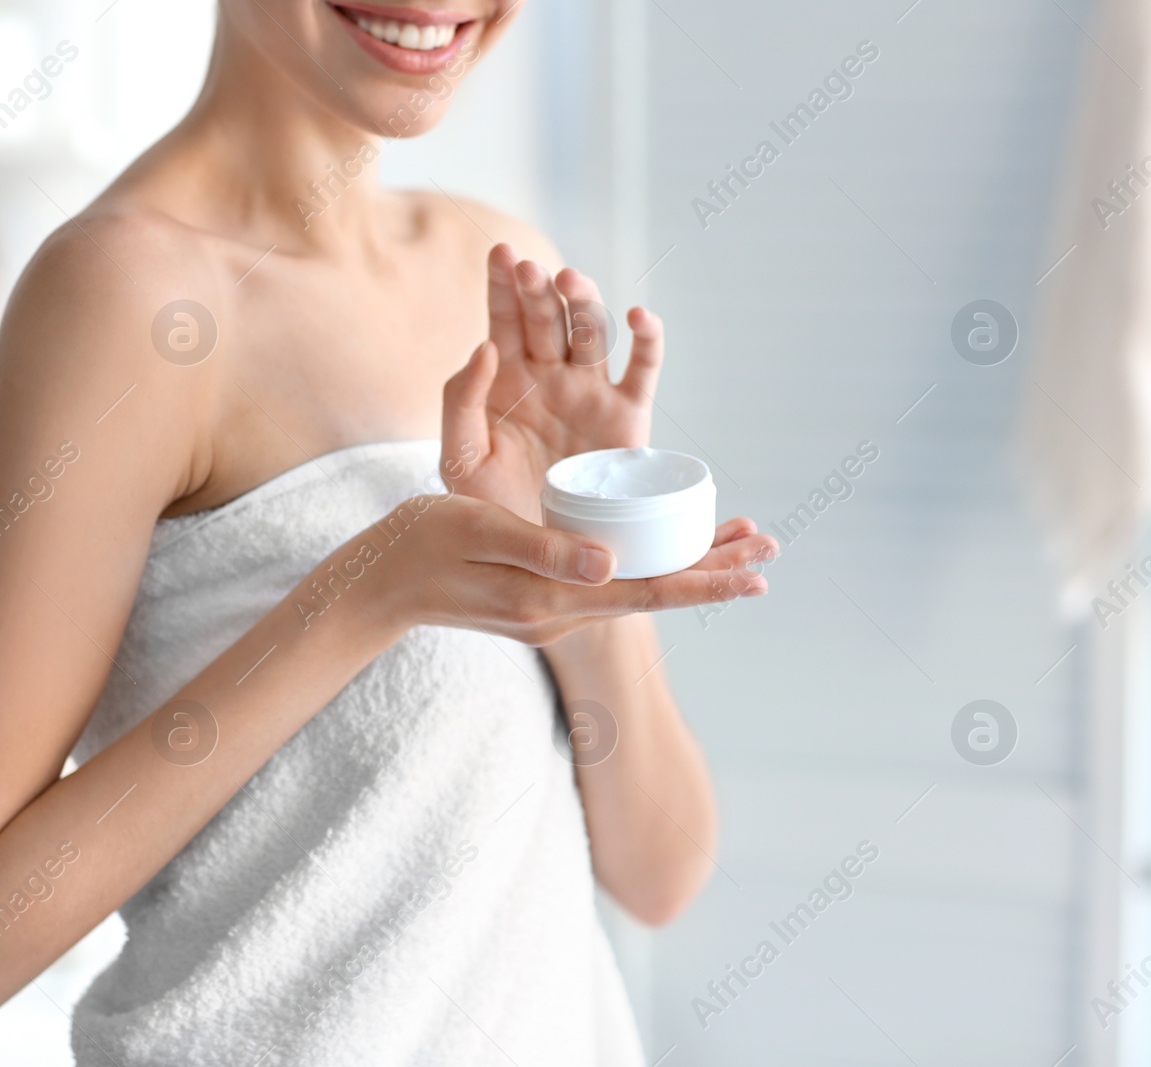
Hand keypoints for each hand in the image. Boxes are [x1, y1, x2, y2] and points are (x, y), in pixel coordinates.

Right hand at [359, 493, 769, 646]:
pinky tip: (666, 548)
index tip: (754, 573)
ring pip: (636, 589)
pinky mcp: (541, 600)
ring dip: (687, 569)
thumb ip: (543, 552)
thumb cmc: (422, 545)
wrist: (381, 583)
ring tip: (735, 542)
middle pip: (653, 593)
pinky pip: (610, 585)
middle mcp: (559, 613)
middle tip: (769, 548)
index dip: (703, 580)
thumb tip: (609, 565)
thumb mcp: (479, 533)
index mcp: (549, 599)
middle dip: (713, 572)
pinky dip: (648, 566)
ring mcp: (551, 612)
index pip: (644, 592)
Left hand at [440, 244, 662, 521]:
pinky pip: (642, 370)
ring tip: (571, 281)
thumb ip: (459, 401)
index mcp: (505, 379)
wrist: (535, 554)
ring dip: (585, 302)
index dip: (503, 285)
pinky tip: (639, 315)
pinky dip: (648, 340)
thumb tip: (484, 346)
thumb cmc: (489, 507)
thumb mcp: (458, 457)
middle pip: (548, 319)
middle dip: (540, 290)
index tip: (500, 253)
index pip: (504, 320)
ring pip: (592, 333)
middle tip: (532, 269)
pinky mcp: (627, 417)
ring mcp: (590, 393)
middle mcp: (550, 376)